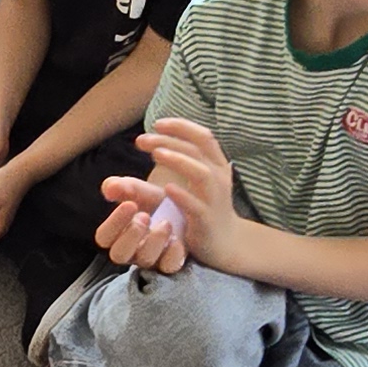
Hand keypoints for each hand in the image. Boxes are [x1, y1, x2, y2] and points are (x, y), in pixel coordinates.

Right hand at [95, 182, 188, 277]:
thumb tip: (109, 187)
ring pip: (144, 260)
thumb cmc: (156, 202)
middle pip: (119, 255)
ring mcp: (151, 260)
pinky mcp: (171, 263)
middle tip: (146, 216)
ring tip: (166, 223)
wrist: (186, 210)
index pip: (104, 238)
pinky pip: (169, 267)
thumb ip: (123, 187)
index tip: (129, 204)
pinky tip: (177, 240)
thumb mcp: (140, 190)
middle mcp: (131, 251)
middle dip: (131, 235)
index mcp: (118, 235)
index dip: (114, 223)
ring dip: (154, 241)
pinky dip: (173, 254)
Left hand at [97, 112, 227, 278]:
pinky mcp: (207, 221)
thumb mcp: (192, 181)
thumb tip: (149, 141)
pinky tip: (166, 188)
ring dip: (179, 161)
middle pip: (197, 151)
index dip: (181, 126)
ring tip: (156, 155)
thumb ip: (175, 162)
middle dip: (169, 141)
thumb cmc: (204, 206)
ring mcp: (215, 200)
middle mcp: (219, 178)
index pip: (203, 137)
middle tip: (142, 140)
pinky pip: (196, 206)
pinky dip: (182, 196)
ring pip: (202, 174)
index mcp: (216, 165)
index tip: (156, 124)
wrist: (225, 242)